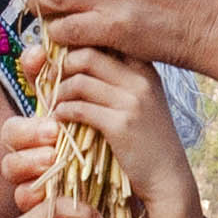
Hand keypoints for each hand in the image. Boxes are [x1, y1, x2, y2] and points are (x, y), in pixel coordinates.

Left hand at [43, 48, 194, 200]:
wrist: (166, 177)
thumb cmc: (146, 139)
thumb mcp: (137, 101)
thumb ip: (111, 79)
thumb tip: (74, 60)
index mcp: (143, 68)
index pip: (105, 40)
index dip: (76, 46)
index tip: (61, 62)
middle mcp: (140, 78)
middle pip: (87, 54)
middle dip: (61, 67)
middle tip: (51, 82)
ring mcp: (133, 100)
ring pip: (79, 81)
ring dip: (59, 93)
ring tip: (54, 104)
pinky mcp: (121, 124)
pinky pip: (79, 108)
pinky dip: (63, 112)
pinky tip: (61, 119)